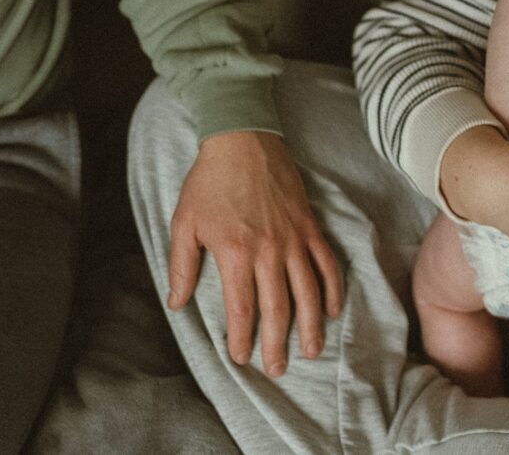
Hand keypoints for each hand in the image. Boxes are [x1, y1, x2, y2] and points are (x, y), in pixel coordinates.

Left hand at [167, 131, 341, 376]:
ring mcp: (293, 238)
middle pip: (277, 307)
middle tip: (278, 369)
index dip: (242, 337)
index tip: (241, 357)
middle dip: (277, 343)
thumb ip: (181, 265)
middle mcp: (268, 250)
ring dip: (310, 325)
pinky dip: (331, 288)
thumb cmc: (209, 181)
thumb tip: (177, 303)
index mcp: (234, 252)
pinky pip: (326, 263)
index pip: (242, 307)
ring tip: (312, 351)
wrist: (243, 139)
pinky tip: (331, 310)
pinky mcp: (309, 226)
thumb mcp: (184, 222)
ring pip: (307, 291)